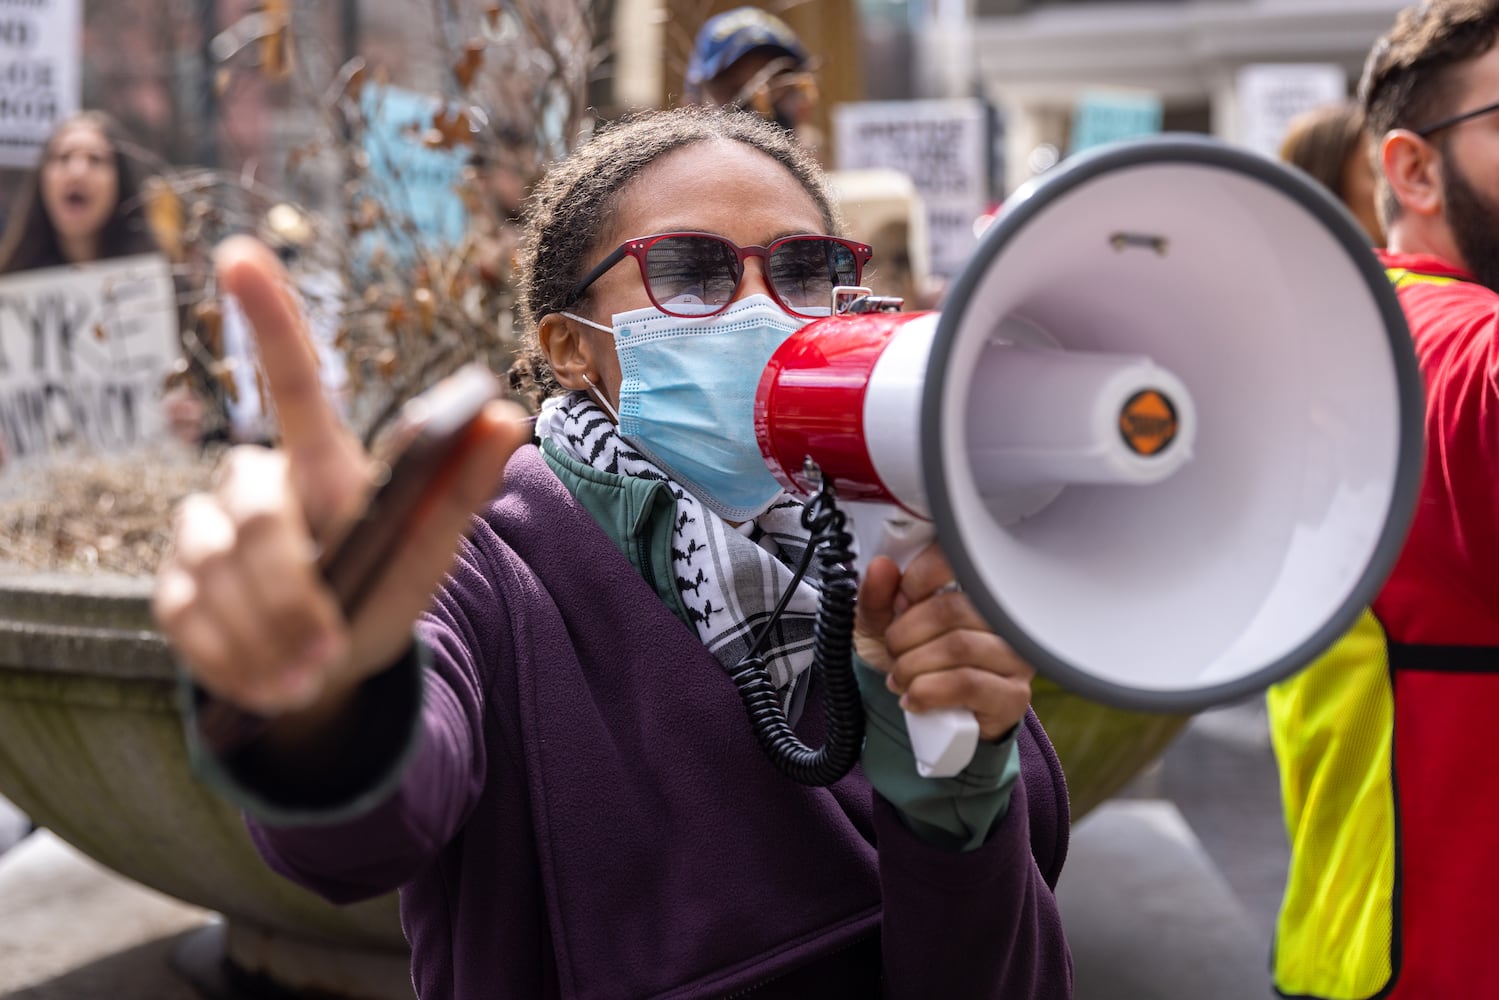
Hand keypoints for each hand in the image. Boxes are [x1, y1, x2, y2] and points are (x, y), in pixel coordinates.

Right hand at [152, 237, 531, 717]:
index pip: (291, 383)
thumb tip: (507, 414)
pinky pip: (188, 621)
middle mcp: (252, 483)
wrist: (326, 670)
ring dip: (267, 638)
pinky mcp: (173, 588)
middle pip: (253, 516)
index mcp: (318, 463)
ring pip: (215, 575)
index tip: (239, 252)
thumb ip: (461, 489)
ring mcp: (201, 533)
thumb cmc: (380, 594)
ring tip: (305, 674)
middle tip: (327, 650)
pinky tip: (268, 681)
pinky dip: (234, 662)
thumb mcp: (430, 553)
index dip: (267, 319)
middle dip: (291, 593)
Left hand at [855, 545, 1033, 741]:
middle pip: (952, 609)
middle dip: (906, 634)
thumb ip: (877, 596)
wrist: (928, 721)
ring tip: (900, 677)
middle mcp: (1004, 618)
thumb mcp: (882, 625)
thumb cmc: (913, 661)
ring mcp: (1015, 657)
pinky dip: (928, 691)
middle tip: (893, 650)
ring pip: (959, 647)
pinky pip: (968, 684)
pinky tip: (914, 698)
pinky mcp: (1012, 695)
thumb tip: (881, 568)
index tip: (899, 601)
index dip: (919, 578)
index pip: (960, 560)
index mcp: (976, 589)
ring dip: (913, 666)